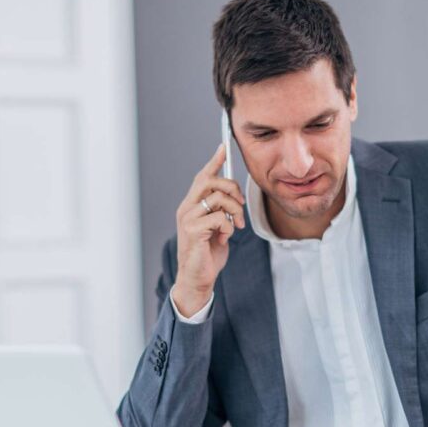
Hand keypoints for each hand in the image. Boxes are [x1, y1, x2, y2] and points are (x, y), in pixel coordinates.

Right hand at [172, 144, 245, 316]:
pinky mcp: (193, 231)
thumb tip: (234, 198)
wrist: (198, 279)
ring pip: (218, 197)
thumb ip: (221, 211)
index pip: (201, 177)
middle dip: (232, 188)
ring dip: (235, 210)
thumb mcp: (218, 228)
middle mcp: (186, 208)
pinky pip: (219, 217)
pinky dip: (229, 226)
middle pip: (210, 180)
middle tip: (240, 204)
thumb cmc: (207, 255)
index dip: (214, 161)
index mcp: (191, 205)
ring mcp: (188, 219)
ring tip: (236, 225)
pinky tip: (225, 237)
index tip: (223, 147)